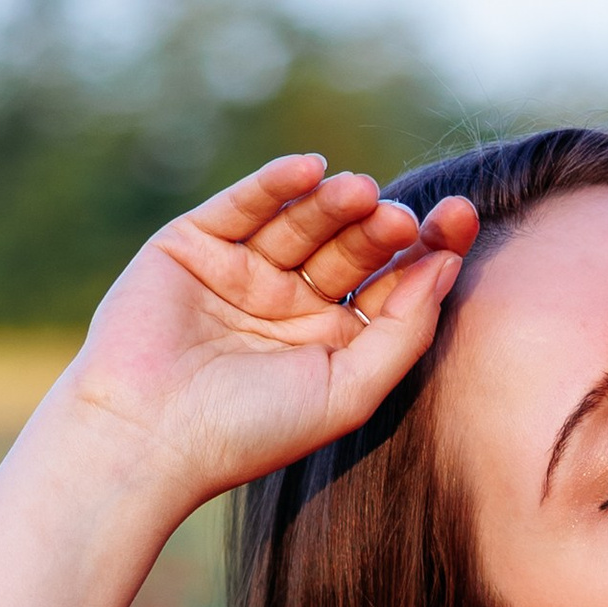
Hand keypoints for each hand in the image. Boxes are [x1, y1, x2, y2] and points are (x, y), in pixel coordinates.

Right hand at [62, 154, 478, 510]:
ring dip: (334, 202)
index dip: (425, 250)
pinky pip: (243, 203)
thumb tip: (447, 265)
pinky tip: (310, 169)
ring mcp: (241, 270)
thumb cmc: (249, 431)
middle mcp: (289, 302)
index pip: (389, 282)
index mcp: (331, 341)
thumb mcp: (348, 390)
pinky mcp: (192, 243)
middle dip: (379, 227)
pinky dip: (275, 183)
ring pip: (301, 221)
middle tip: (400, 218)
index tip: (459, 220)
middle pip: (350, 247)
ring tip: (361, 192)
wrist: (148, 437)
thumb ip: (403, 332)